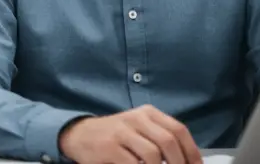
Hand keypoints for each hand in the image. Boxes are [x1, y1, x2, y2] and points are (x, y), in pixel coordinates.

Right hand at [58, 105, 201, 163]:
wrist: (80, 135)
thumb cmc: (116, 136)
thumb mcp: (139, 129)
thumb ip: (161, 138)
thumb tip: (189, 161)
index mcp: (147, 113)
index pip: (178, 130)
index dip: (192, 153)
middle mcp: (134, 118)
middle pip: (168, 142)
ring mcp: (120, 132)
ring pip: (153, 155)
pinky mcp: (109, 148)